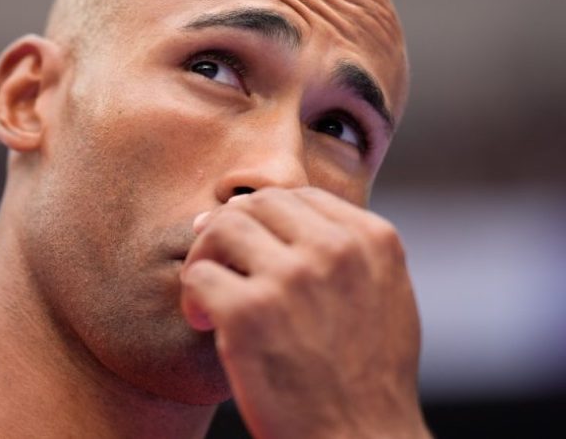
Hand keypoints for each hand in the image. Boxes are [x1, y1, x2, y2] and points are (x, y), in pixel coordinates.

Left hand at [180, 187, 429, 438]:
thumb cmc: (365, 379)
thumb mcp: (382, 297)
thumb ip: (340, 250)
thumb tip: (251, 208)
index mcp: (371, 240)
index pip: (297, 195)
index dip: (261, 218)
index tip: (247, 251)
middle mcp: (334, 250)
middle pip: (253, 205)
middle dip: (227, 233)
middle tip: (218, 270)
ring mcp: (290, 279)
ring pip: (219, 228)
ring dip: (204, 259)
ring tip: (209, 298)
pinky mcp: (249, 313)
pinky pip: (198, 277)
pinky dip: (192, 298)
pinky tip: (205, 325)